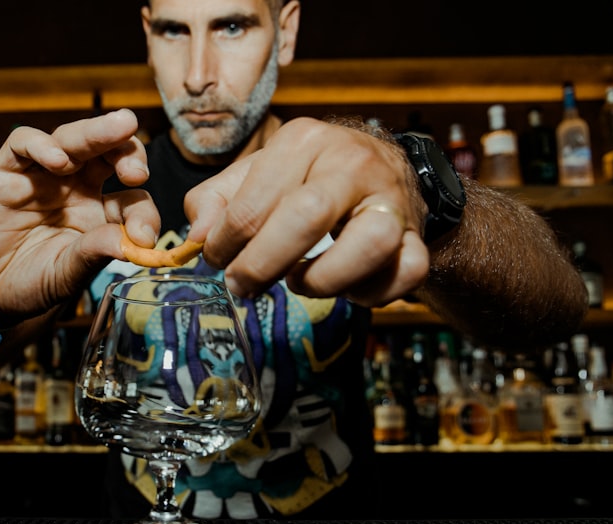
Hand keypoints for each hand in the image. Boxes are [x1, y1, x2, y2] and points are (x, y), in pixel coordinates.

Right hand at [0, 109, 158, 318]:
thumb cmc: (29, 283)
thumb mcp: (67, 274)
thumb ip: (95, 253)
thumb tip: (134, 241)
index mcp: (99, 213)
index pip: (133, 199)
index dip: (143, 213)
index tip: (144, 237)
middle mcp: (76, 188)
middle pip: (109, 154)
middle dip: (129, 152)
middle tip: (137, 171)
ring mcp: (42, 175)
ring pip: (72, 139)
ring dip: (96, 133)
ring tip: (118, 129)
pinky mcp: (6, 171)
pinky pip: (23, 143)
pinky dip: (41, 145)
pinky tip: (57, 160)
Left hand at [184, 117, 429, 306]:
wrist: (385, 169)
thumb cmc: (308, 176)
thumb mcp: (257, 172)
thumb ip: (216, 200)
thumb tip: (195, 239)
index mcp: (304, 141)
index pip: (252, 203)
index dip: (223, 244)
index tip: (216, 261)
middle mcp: (352, 164)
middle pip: (306, 217)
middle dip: (262, 264)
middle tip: (241, 285)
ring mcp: (391, 200)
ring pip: (369, 244)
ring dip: (324, 279)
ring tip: (298, 281)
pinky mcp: (417, 236)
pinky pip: (405, 273)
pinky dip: (371, 293)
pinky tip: (345, 287)